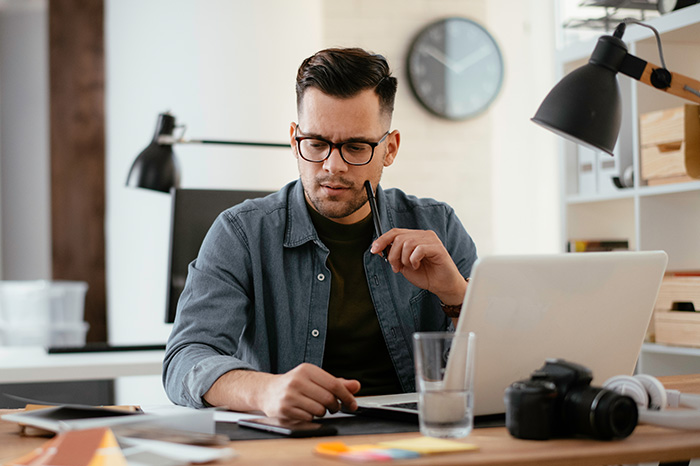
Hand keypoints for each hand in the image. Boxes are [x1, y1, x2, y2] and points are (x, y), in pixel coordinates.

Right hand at [205, 364, 359, 420]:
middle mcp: (297, 380)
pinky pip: (308, 419)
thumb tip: (356, 386)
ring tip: (315, 407)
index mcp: (307, 369)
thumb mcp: (315, 379)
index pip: (334, 384)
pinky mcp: (284, 410)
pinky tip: (304, 411)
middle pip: (328, 399)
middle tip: (333, 407)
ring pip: (319, 410)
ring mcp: (289, 395)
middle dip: (335, 406)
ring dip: (322, 413)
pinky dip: (311, 418)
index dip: (347, 396)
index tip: (353, 403)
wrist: (267, 391)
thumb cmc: (295, 384)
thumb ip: (336, 383)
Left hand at [371, 228, 466, 304]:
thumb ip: (394, 254)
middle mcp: (423, 235)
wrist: (441, 286)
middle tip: (397, 267)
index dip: (382, 240)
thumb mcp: (404, 264)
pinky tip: (418, 265)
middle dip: (393, 255)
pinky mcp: (438, 248)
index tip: (374, 250)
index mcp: (415, 236)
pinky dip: (414, 260)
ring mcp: (431, 240)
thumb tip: (380, 248)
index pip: (395, 232)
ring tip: (410, 267)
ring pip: (407, 243)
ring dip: (404, 259)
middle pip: (399, 237)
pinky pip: (418, 249)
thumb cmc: (425, 274)